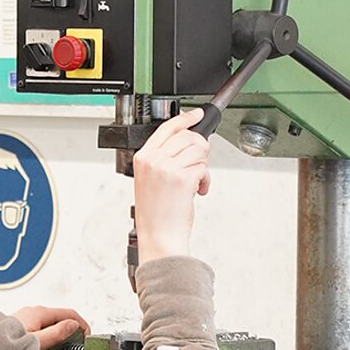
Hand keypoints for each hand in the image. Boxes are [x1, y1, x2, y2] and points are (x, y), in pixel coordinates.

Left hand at [12, 305, 89, 349]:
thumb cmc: (5, 344)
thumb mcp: (36, 341)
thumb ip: (56, 333)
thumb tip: (74, 325)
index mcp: (39, 312)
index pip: (70, 313)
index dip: (83, 325)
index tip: (88, 339)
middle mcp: (33, 311)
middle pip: (62, 318)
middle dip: (73, 330)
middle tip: (80, 347)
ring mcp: (27, 317)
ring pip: (52, 323)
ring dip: (62, 335)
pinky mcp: (22, 326)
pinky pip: (43, 328)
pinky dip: (51, 336)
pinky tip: (50, 349)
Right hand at [132, 107, 211, 264]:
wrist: (159, 234)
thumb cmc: (156, 212)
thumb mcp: (150, 178)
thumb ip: (163, 157)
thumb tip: (187, 141)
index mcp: (143, 157)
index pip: (167, 127)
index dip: (186, 118)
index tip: (197, 115)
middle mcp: (154, 160)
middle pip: (188, 136)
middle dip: (200, 148)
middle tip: (199, 163)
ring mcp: (168, 168)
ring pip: (199, 150)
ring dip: (203, 166)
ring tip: (196, 181)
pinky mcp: (183, 178)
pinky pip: (204, 168)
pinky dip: (206, 180)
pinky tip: (197, 190)